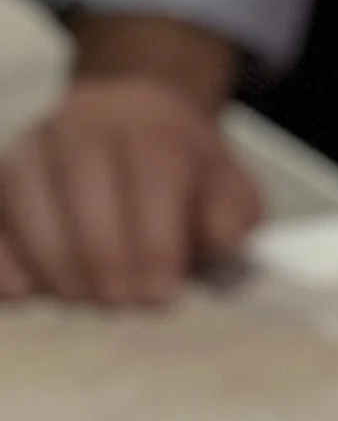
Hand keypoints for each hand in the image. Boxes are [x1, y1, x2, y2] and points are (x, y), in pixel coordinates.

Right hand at [0, 71, 261, 302]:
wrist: (131, 119)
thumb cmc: (179, 168)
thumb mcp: (225, 183)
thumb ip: (233, 212)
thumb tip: (221, 239)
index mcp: (150, 122)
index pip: (151, 177)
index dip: (155, 243)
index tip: (161, 293)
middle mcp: (83, 123)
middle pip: (86, 192)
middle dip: (107, 261)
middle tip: (124, 300)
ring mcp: (32, 147)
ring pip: (29, 204)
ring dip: (57, 264)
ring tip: (85, 296)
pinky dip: (5, 259)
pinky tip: (28, 289)